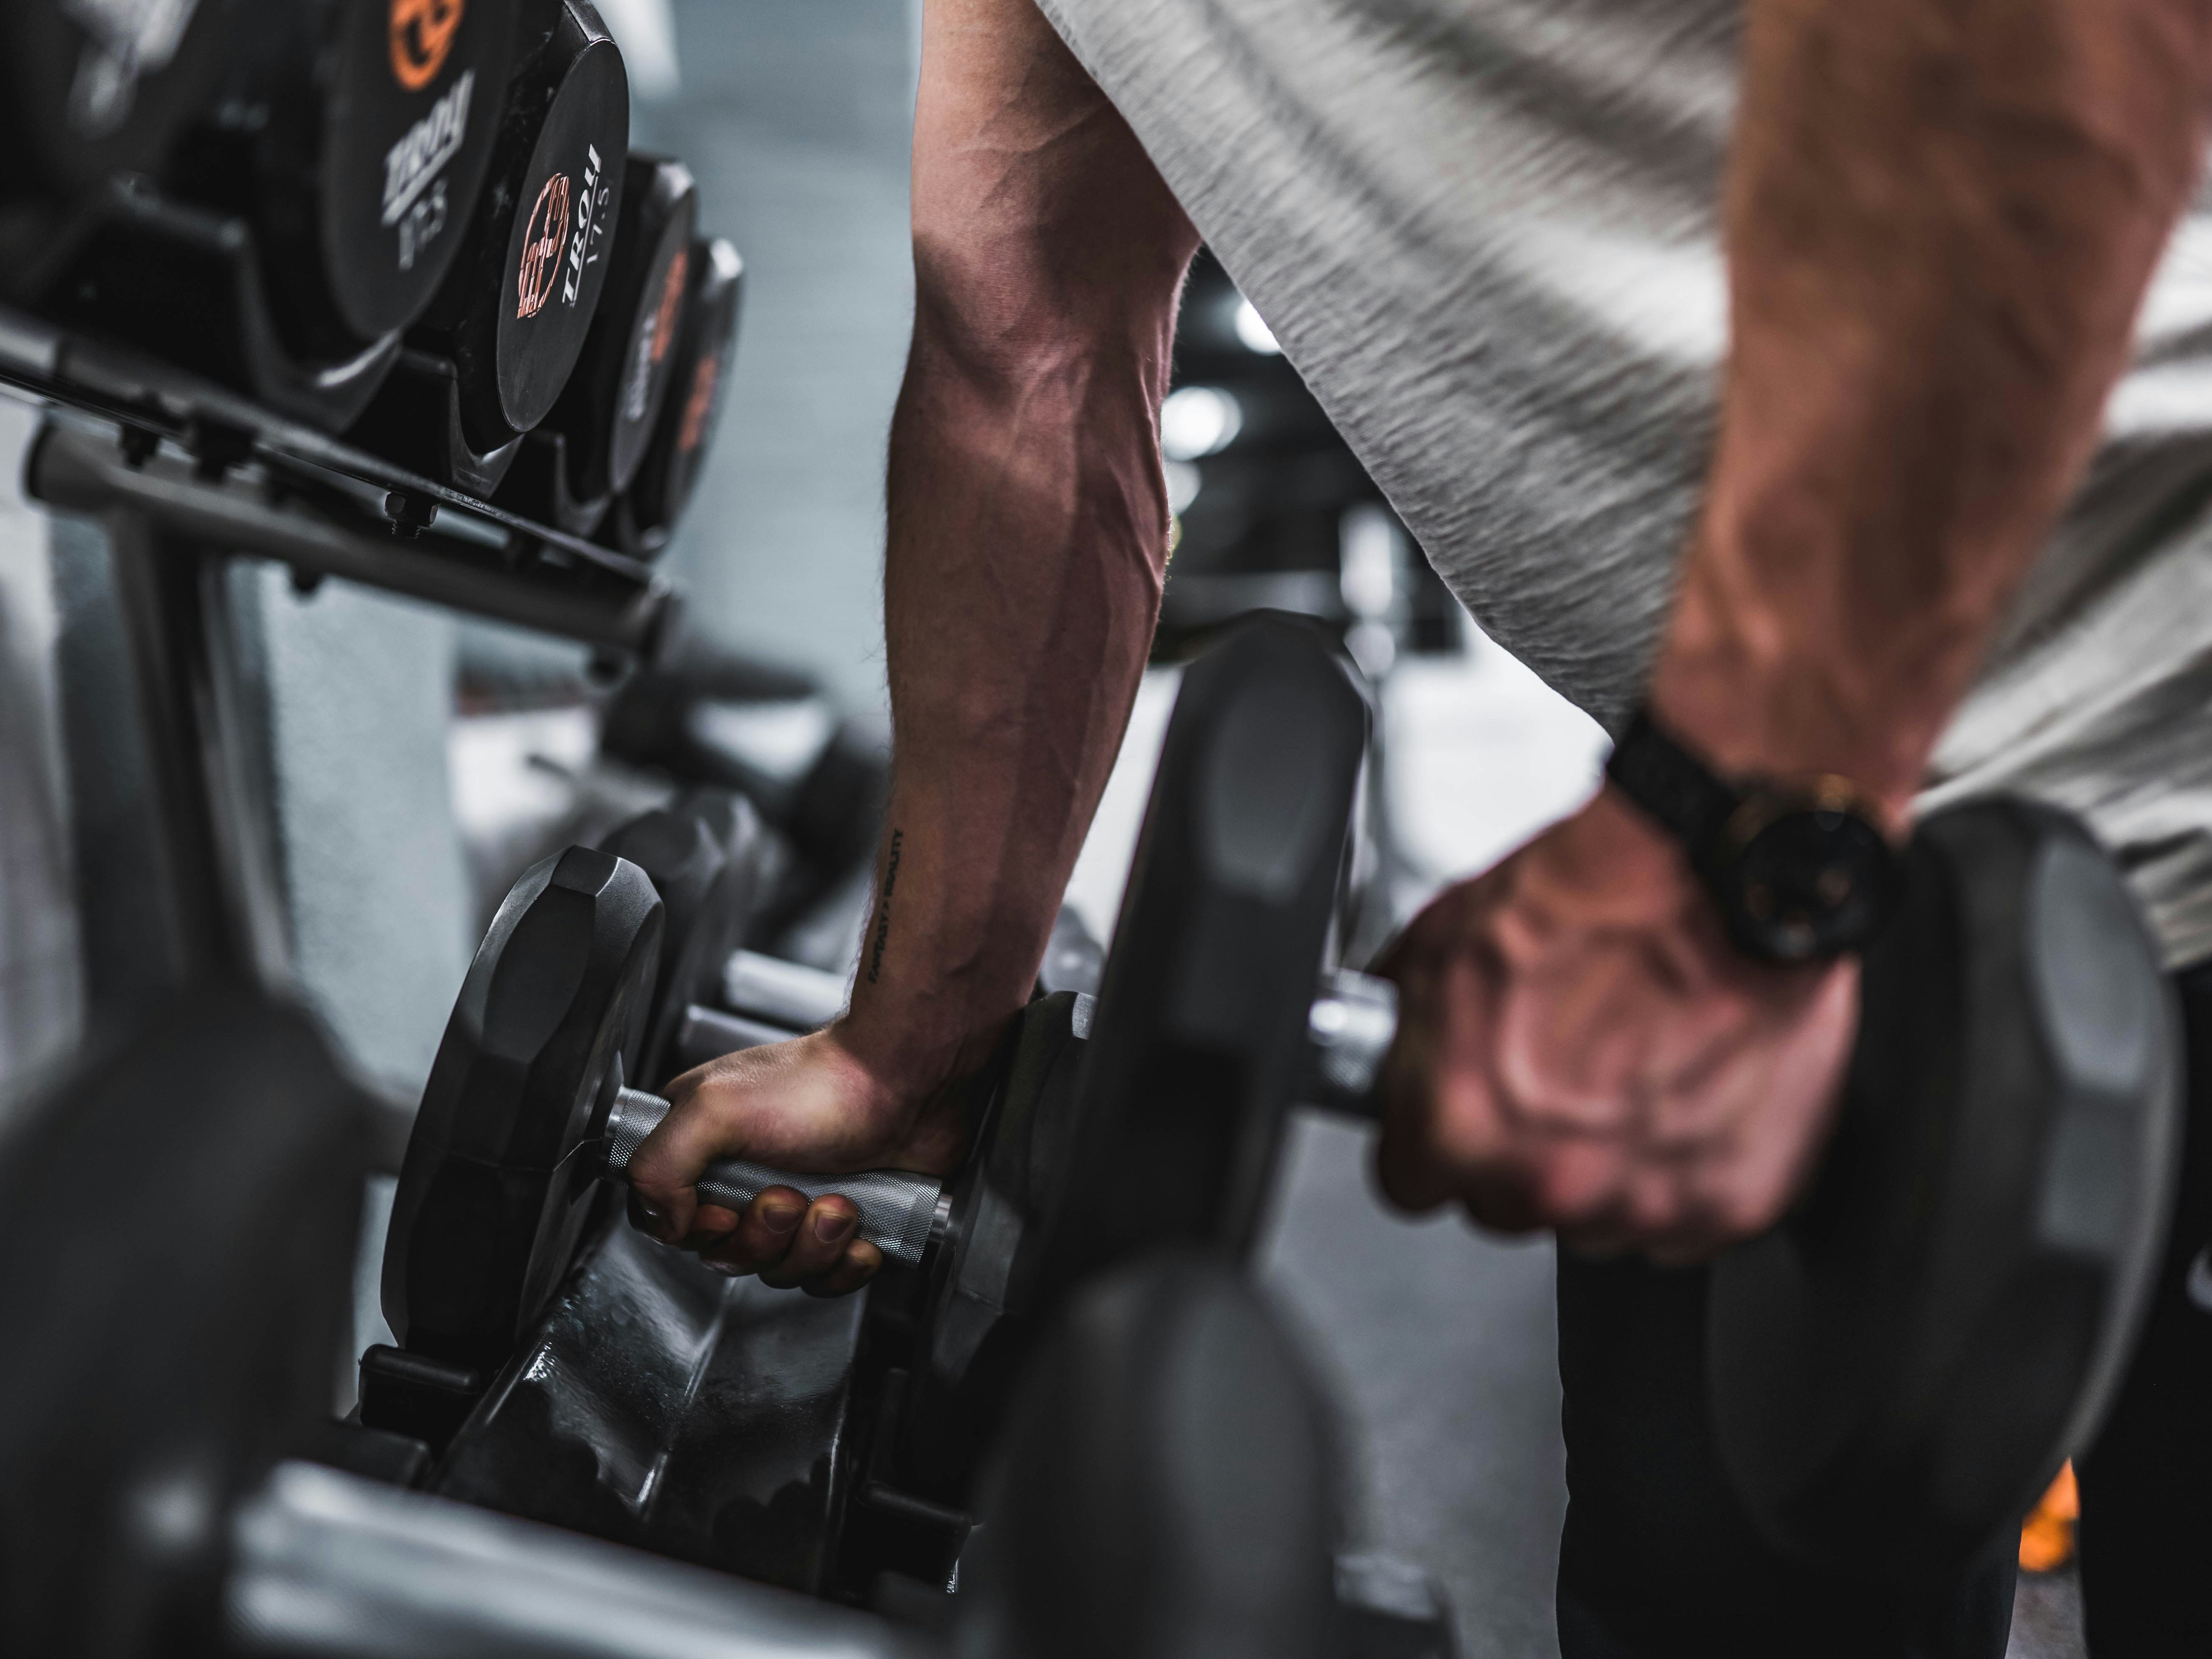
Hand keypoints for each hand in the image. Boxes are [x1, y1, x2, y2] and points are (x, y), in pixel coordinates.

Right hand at [623, 1025, 973, 1295]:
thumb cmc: (821, 1085)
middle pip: (726, 1254)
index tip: (726, 1212)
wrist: (908, 1082)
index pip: (665, 1219)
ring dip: (811, 1245)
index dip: (696, 1231)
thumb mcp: (714, 1108)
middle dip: (764, 1236)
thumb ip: (659, 1165)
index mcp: (703, 1146)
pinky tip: (862, 1230)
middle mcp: (744, 1176)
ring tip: (838, 1202)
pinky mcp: (841, 1224)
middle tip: (789, 1195)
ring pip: (779, 1269)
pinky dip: (846, 1262)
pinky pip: (827, 1277)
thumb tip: (664, 1223)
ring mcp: (796, 1202)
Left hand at [1373, 787, 1858, 1260]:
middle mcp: (1547, 1179)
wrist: (1718, 875)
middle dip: (1519, 1152)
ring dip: (1604, 1165)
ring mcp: (1641, 1200)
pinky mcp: (1728, 1204)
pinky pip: (1683, 1219)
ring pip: (1594, 1218)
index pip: (1410, 1183)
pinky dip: (1685, 1169)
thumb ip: (1405, 1031)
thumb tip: (1386, 1055)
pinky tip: (1685, 1090)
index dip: (1433, 1141)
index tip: (1456, 1114)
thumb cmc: (1595, 897)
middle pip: (1504, 1205)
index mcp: (1460, 1124)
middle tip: (1559, 1073)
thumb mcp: (1440, 942)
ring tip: (1631, 1071)